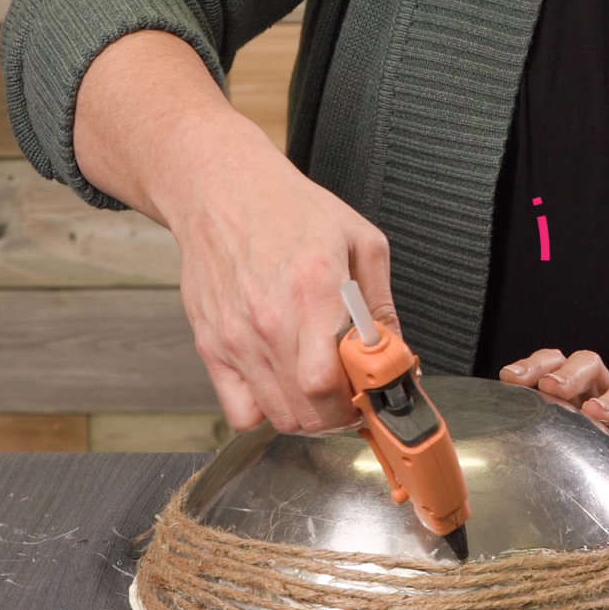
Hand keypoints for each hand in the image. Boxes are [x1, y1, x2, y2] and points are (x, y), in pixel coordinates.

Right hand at [163, 142, 397, 433]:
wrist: (223, 192)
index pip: (332, 383)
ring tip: (317, 385)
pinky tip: (280, 384)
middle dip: (340, 412)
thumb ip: (381, 304)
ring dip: (308, 414)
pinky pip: (240, 412)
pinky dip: (265, 411)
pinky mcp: (211, 347)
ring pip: (280, 417)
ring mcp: (237, 339)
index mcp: (314, 291)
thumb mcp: (359, 240)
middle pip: (309, 411)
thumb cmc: (289, 211)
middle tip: (350, 391)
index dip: (360, 400)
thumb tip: (397, 355)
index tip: (373, 391)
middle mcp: (271, 321)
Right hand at [498, 349, 608, 492]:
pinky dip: (524, 372)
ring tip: (514, 378)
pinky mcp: (558, 396)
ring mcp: (580, 388)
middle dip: (571, 375)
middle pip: (591, 365)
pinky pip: (540, 373)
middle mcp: (607, 387)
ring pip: (561, 362)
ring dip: (539, 366)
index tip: (598, 412)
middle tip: (553, 388)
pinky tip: (505, 381)